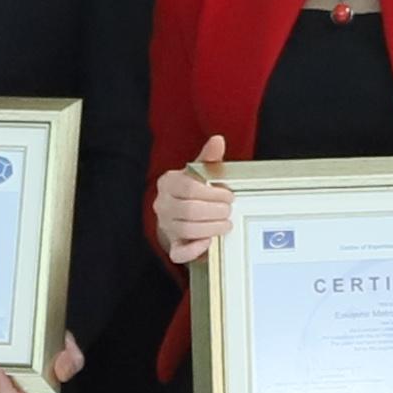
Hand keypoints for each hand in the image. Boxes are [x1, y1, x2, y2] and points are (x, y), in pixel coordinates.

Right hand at [157, 135, 235, 265]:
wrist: (180, 213)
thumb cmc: (194, 190)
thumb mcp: (200, 172)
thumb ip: (209, 158)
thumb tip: (218, 140)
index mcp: (169, 183)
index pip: (189, 188)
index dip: (212, 194)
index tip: (228, 196)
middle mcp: (163, 205)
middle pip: (189, 210)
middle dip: (214, 211)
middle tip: (229, 211)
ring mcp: (166, 226)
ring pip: (186, 230)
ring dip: (211, 228)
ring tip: (226, 224)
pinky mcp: (172, 244)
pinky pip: (179, 253)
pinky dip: (194, 250)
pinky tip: (209, 242)